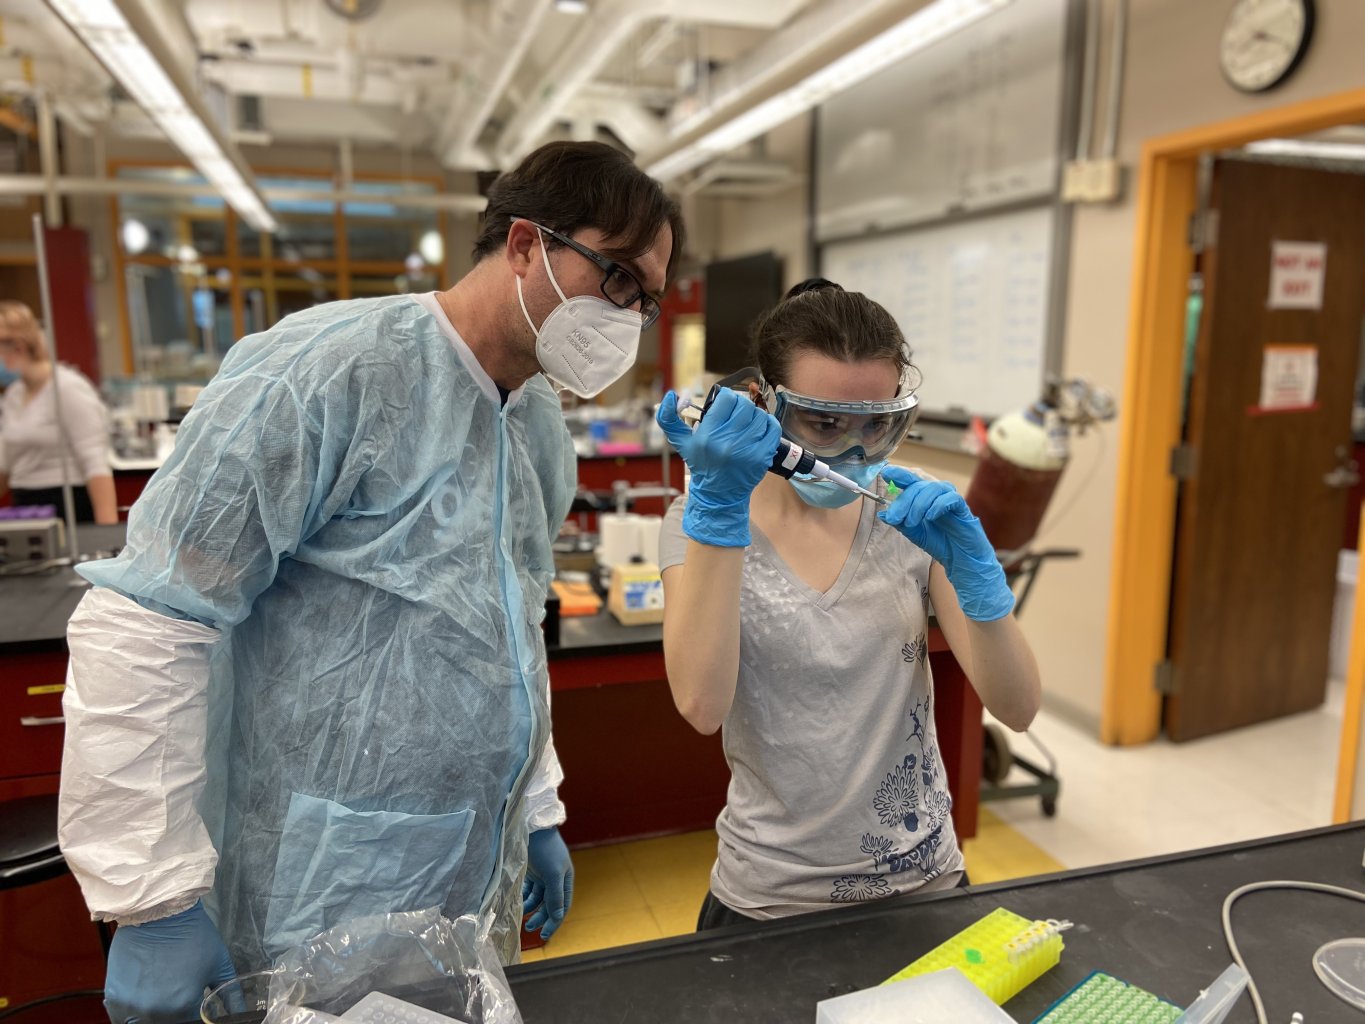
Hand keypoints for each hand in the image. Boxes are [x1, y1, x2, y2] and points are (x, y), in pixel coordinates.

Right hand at [104, 900, 236, 1023]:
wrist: (160, 913)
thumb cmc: (192, 935)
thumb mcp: (220, 965)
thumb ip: (231, 996)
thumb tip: (240, 1014)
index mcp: (183, 1006)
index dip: (196, 1016)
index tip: (196, 1006)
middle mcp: (155, 1011)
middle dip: (178, 1015)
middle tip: (179, 996)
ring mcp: (132, 1006)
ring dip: (155, 1016)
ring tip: (163, 995)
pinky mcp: (115, 997)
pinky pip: (122, 1018)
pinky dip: (133, 1013)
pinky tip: (145, 997)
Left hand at [522, 827, 573, 940]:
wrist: (531, 827)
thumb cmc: (545, 849)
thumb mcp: (553, 873)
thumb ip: (555, 896)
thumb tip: (558, 917)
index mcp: (565, 880)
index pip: (562, 906)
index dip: (554, 921)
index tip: (544, 934)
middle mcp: (555, 879)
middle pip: (549, 905)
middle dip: (541, 917)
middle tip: (529, 927)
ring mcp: (542, 875)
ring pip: (537, 899)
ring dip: (531, 909)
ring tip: (522, 917)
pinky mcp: (530, 872)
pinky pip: (528, 890)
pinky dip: (524, 898)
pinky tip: (518, 903)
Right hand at [656, 389, 781, 546]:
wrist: (718, 494)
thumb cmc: (701, 464)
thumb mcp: (681, 442)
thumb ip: (668, 418)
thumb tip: (669, 395)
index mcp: (708, 435)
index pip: (727, 399)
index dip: (727, 398)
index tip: (725, 405)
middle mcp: (728, 442)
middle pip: (745, 405)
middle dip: (740, 406)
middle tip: (735, 414)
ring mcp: (748, 450)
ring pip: (760, 415)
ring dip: (754, 416)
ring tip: (745, 423)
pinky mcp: (762, 457)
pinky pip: (773, 429)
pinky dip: (768, 424)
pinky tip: (759, 429)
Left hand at [878, 467, 1013, 621]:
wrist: (961, 560)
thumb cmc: (940, 543)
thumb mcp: (914, 533)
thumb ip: (900, 522)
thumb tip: (883, 514)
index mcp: (926, 497)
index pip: (912, 479)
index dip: (900, 474)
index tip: (886, 473)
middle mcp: (939, 494)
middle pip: (919, 484)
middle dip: (904, 500)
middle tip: (894, 517)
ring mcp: (952, 500)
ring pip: (934, 488)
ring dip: (918, 504)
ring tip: (911, 522)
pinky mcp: (964, 508)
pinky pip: (951, 498)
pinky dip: (937, 505)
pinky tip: (930, 517)